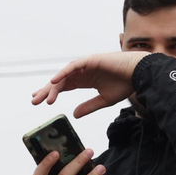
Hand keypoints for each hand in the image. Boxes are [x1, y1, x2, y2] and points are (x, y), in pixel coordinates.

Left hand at [32, 51, 147, 118]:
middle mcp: (83, 72)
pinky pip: (74, 66)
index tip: (40, 100)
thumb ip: (88, 106)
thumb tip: (74, 114)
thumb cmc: (126, 85)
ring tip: (43, 97)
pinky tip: (54, 82)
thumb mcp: (104, 100)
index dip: (51, 92)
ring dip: (53, 86)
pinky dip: (63, 73)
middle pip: (60, 81)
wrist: (141, 74)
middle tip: (34, 101)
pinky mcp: (92, 60)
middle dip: (47, 90)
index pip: (64, 86)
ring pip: (65, 75)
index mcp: (86, 80)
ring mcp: (87, 65)